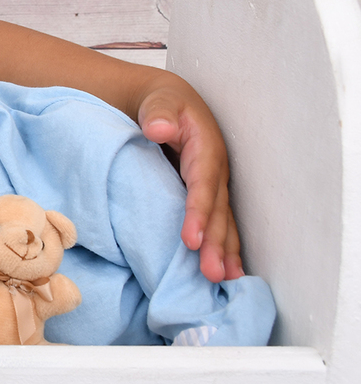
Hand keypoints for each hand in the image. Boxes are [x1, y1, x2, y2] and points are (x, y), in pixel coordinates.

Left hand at [136, 75, 242, 281]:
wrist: (165, 103)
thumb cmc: (160, 104)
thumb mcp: (159, 101)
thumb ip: (159, 114)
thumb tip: (159, 128)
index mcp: (205, 149)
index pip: (202, 185)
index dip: (198, 212)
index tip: (191, 240)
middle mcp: (214, 171)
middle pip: (217, 211)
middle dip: (217, 243)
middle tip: (212, 274)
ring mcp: (212, 185)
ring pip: (222, 222)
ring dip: (225, 252)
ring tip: (224, 281)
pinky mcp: (204, 196)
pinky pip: (216, 223)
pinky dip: (222, 247)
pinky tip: (226, 273)